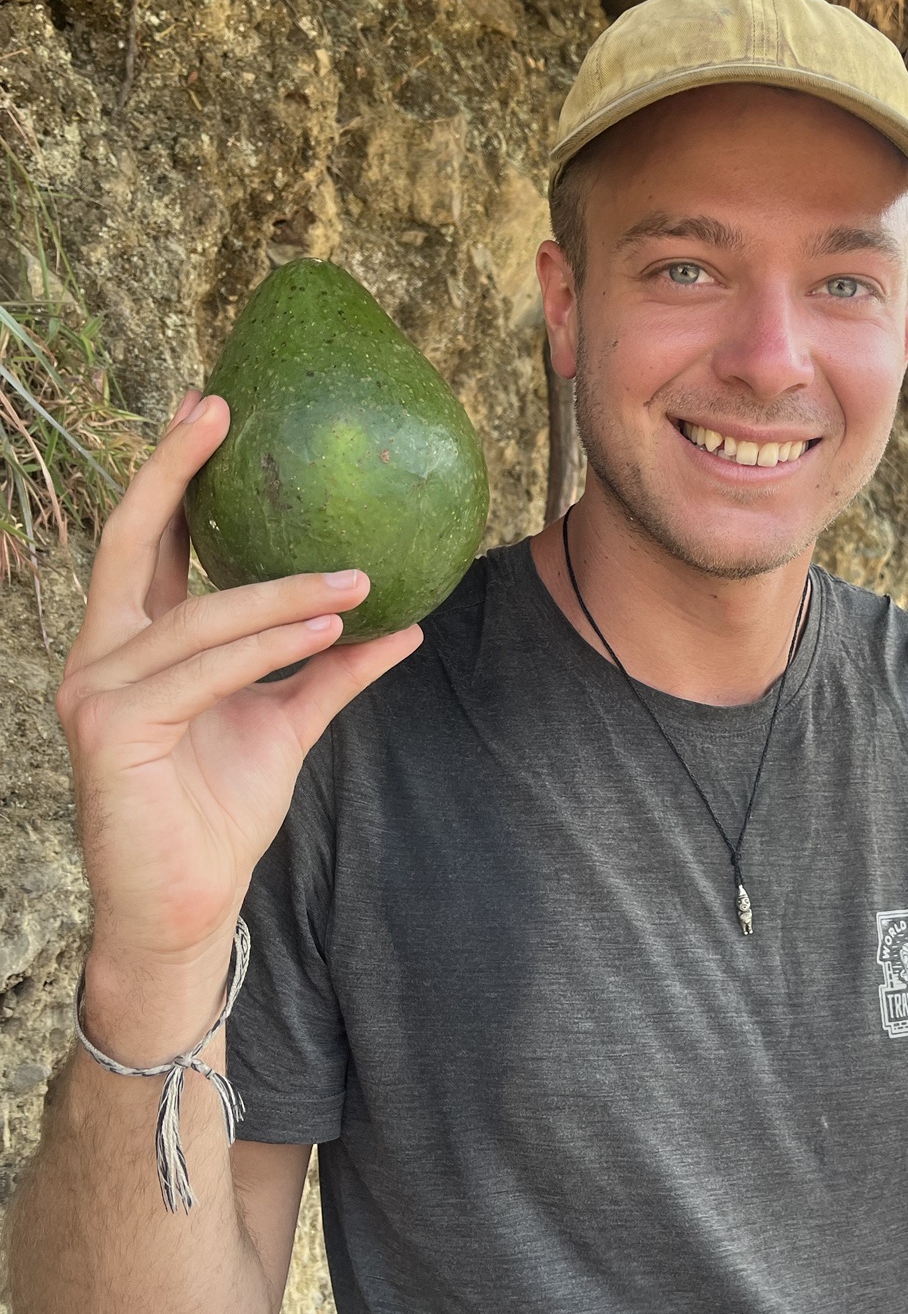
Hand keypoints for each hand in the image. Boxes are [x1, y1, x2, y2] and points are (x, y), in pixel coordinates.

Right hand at [57, 391, 421, 1003]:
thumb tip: (403, 620)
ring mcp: (97, 690)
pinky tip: (328, 626)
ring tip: (356, 578)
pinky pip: (205, 671)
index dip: (173, 476)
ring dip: (282, 594)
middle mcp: (100, 656)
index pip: (146, 543)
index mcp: (132, 645)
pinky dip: (269, 646)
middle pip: (131, 542)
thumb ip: (331, 668)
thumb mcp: (287, 722)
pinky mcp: (110, 730)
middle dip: (174, 471)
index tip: (213, 408)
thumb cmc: (219, 813)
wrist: (187, 904)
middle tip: (223, 409)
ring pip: (197, 617)